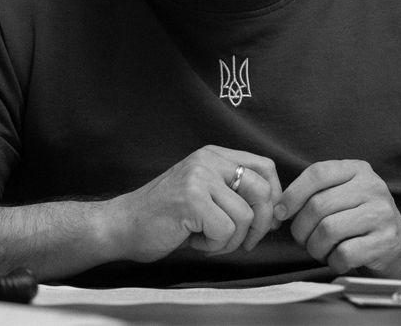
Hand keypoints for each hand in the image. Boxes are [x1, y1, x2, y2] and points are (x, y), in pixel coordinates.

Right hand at [109, 145, 280, 262]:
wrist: (122, 226)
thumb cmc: (165, 217)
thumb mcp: (204, 194)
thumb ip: (235, 194)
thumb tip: (278, 214)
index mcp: (213, 155)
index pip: (265, 167)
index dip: (274, 196)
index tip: (267, 220)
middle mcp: (207, 160)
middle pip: (262, 190)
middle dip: (261, 224)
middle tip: (243, 242)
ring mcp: (199, 178)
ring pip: (245, 216)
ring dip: (231, 240)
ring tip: (207, 239)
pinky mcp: (191, 199)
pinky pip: (226, 230)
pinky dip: (214, 245)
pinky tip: (195, 241)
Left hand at [276, 159, 400, 276]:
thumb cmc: (360, 219)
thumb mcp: (344, 194)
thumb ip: (316, 192)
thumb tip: (279, 208)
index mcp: (358, 170)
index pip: (318, 173)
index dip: (293, 193)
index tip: (281, 212)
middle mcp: (373, 187)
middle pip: (318, 205)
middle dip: (301, 228)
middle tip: (302, 239)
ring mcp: (382, 214)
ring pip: (328, 230)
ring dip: (315, 247)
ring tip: (319, 250)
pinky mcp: (386, 241)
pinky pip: (344, 253)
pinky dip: (333, 261)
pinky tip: (337, 259)